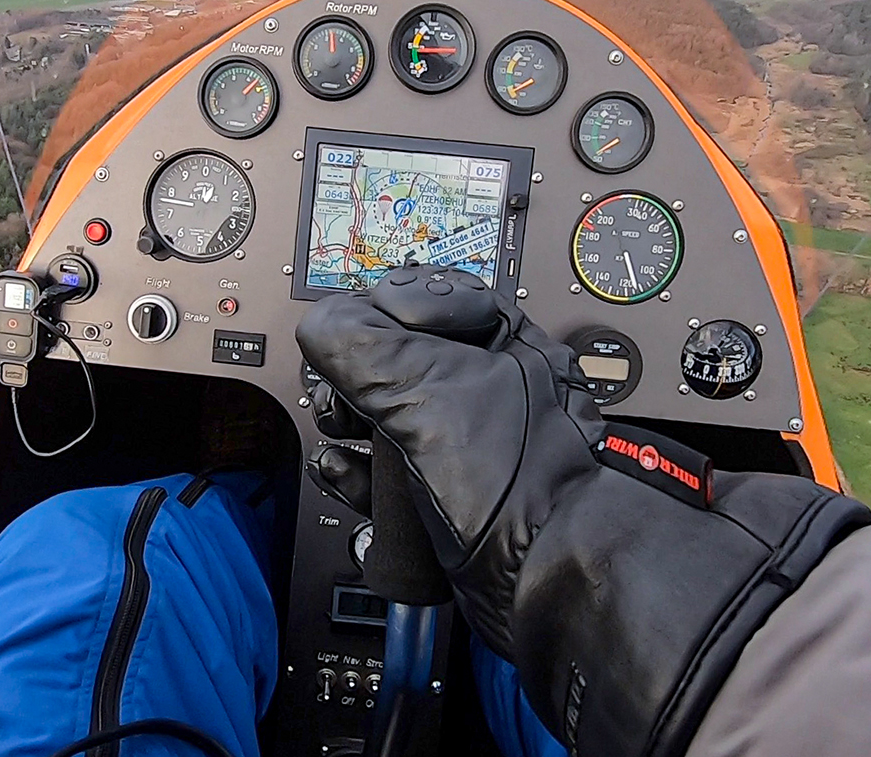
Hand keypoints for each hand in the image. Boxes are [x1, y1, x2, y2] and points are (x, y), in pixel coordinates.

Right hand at [297, 290, 870, 756]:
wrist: (550, 577)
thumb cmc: (520, 480)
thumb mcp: (425, 388)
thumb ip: (362, 344)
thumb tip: (321, 327)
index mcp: (501, 341)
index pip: (426, 294)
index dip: (377, 309)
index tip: (345, 331)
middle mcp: (486, 387)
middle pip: (395, 359)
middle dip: (351, 374)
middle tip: (336, 387)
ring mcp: (467, 444)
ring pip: (385, 417)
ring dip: (345, 422)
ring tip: (336, 430)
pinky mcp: (447, 495)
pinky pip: (388, 473)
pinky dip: (356, 473)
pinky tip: (340, 473)